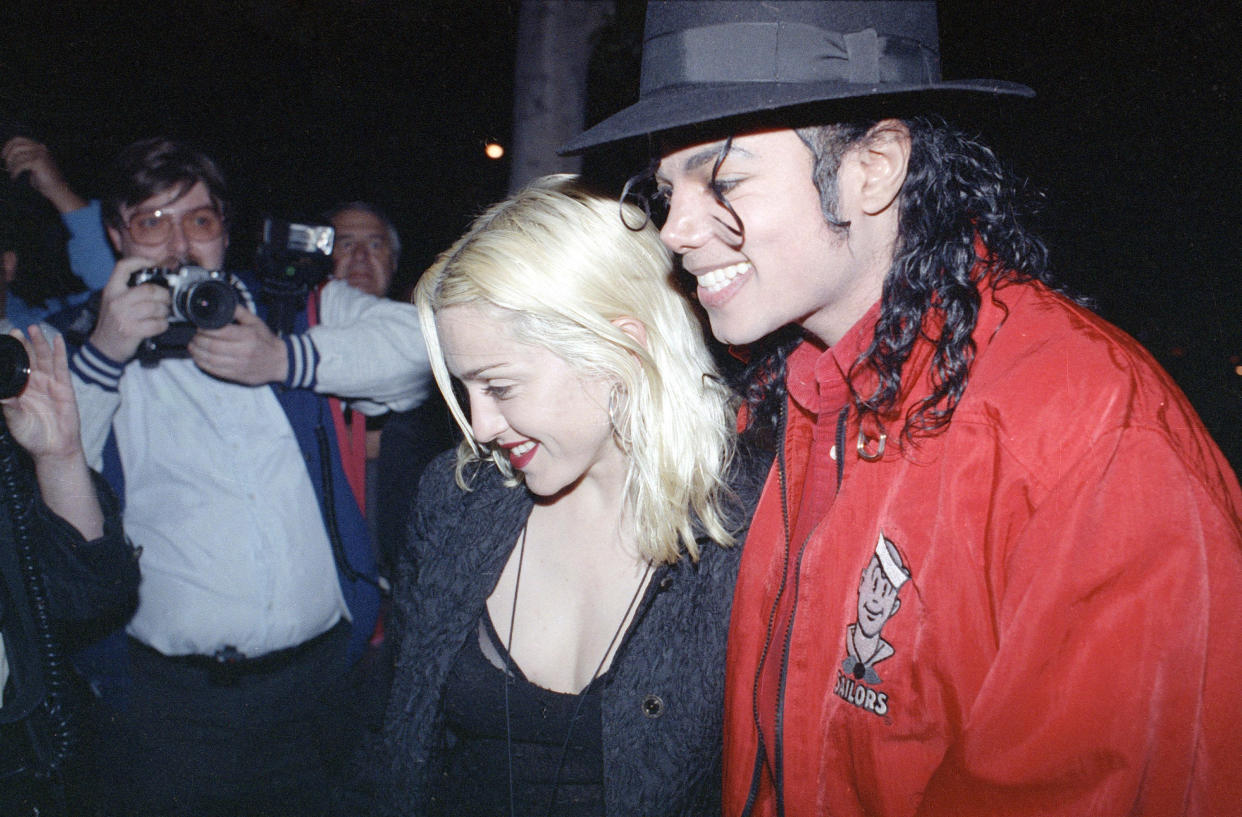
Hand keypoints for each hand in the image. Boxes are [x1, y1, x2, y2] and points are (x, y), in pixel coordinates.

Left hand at [1, 136, 86, 213]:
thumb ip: (25, 158)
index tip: (3, 155)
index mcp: (39, 147)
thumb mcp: (34, 165)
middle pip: (17, 146)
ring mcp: (40, 154)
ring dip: (11, 165)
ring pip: (17, 156)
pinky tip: (14, 177)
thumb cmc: (45, 180)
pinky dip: (14, 172)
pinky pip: (20, 165)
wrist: (57, 189)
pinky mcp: (38, 162)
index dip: (8, 146)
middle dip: (8, 155)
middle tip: (6, 165)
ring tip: (12, 173)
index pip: (19, 139)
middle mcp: (40, 148)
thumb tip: (8, 155)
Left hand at [1, 326, 82, 461]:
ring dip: (39, 343)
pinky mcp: (64, 386)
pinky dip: (59, 352)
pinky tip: (57, 339)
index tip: (5, 341)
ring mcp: (50, 383)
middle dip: (23, 344)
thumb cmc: (32, 436)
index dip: (11, 354)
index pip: (14, 367)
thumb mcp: (15, 420)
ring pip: (44, 359)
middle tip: (16, 331)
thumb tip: (1, 393)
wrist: (54, 448)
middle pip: (29, 359)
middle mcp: (34, 383)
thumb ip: (9, 405)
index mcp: (20, 389)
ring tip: (33, 328)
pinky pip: (61, 366)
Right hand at [89, 257, 171, 361]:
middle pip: (148, 289)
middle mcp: (116, 301)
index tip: (155, 264)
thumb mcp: (114, 301)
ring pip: (155, 307)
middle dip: (164, 295)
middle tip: (167, 299)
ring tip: (163, 313)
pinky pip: (157, 324)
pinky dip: (163, 324)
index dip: (141, 261)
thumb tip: (157, 281)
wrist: (103, 347)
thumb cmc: (113, 323)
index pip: (123, 267)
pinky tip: (160, 324)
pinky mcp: (132, 330)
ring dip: (165, 311)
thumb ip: (129, 290)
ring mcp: (123, 316)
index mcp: (111, 290)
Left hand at [189, 305, 287, 384]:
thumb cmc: (266, 341)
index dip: (205, 330)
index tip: (199, 327)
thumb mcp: (256, 322)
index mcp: (248, 336)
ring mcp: (239, 365)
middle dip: (198, 341)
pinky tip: (198, 357)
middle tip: (194, 336)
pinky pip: (214, 370)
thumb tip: (224, 303)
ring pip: (211, 360)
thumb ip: (239, 312)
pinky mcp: (236, 375)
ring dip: (197, 353)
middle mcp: (243, 351)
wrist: (280, 362)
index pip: (221, 332)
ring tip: (192, 346)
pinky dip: (202, 363)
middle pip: (213, 347)